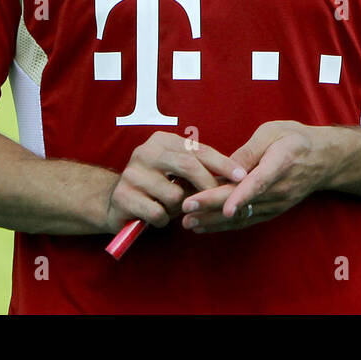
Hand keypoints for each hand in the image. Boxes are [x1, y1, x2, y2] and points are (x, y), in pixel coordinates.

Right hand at [105, 131, 246, 232]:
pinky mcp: (122, 196)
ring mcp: (131, 173)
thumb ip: (202, 169)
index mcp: (163, 140)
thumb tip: (237, 176)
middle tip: (220, 200)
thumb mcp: (180, 173)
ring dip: (180, 208)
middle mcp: (145, 152)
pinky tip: (156, 217)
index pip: (200, 150)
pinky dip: (163, 219)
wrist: (118, 203)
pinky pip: (158, 212)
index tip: (242, 176)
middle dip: (208, 185)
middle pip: (188, 166)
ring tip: (172, 208)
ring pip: (174, 194)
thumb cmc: (160, 188)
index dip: (223, 164)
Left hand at [179, 121, 353, 232]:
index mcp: (281, 163)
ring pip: (243, 215)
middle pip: (244, 201)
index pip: (260, 182)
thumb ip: (250, 150)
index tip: (225, 207)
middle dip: (212, 206)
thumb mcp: (273, 132)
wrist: (324, 159)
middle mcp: (280, 188)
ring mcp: (278, 203)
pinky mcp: (273, 211)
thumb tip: (226, 166)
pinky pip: (247, 220)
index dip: (242, 196)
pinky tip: (204, 226)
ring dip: (214, 221)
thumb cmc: (295, 139)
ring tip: (188, 222)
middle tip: (186, 208)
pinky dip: (225, 225)